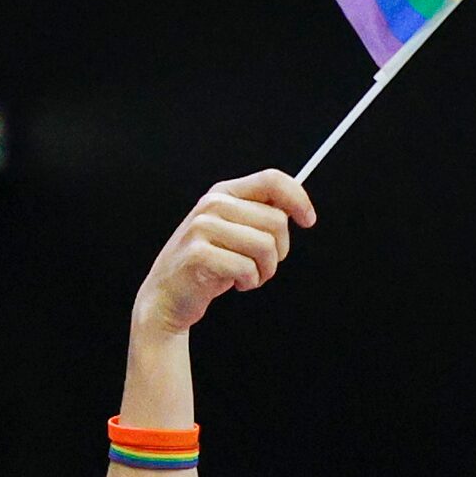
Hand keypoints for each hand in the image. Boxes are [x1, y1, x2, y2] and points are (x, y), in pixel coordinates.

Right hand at [131, 170, 315, 339]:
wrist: (167, 296)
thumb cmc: (208, 265)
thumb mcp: (233, 232)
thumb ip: (258, 216)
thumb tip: (295, 209)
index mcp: (224, 193)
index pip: (272, 180)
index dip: (298, 198)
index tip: (308, 220)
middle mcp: (213, 205)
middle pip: (276, 221)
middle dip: (279, 252)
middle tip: (263, 265)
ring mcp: (202, 228)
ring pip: (266, 246)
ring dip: (265, 270)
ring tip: (249, 276)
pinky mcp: (199, 254)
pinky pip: (246, 268)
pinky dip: (249, 282)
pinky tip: (235, 284)